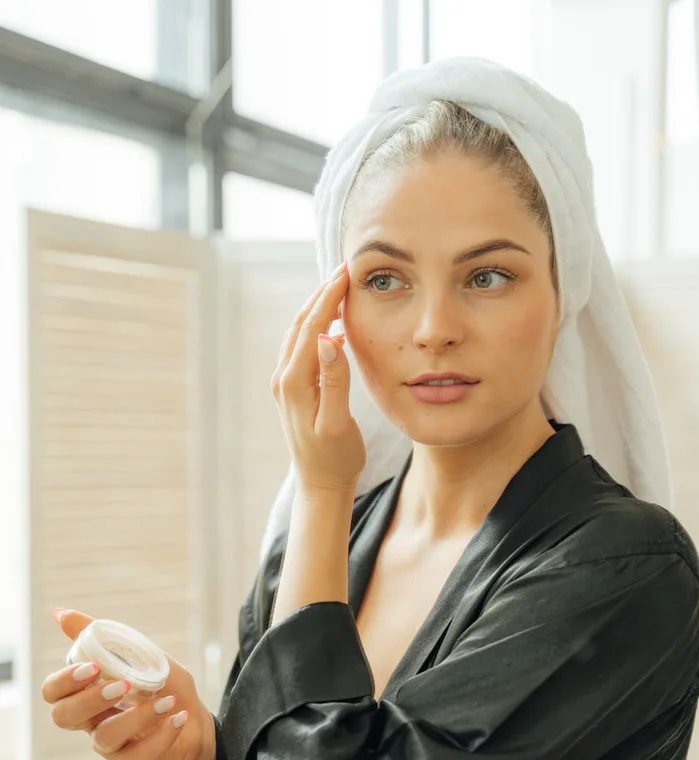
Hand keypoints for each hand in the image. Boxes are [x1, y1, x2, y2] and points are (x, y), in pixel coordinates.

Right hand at [41, 609, 215, 759]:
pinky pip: (136, 755)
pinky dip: (162, 733)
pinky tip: (179, 716)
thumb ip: (103, 636)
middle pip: (63, 717)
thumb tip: (60, 613)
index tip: (93, 667)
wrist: (197, 721)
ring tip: (168, 700)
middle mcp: (91, 720)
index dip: (64, 681)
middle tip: (124, 684)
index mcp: (87, 692)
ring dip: (139, 715)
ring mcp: (108, 745)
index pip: (53, 691)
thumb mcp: (140, 654)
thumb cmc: (163, 685)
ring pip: (104, 737)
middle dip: (90, 699)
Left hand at [271, 260, 366, 493]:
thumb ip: (334, 381)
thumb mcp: (337, 423)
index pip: (312, 327)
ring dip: (317, 308)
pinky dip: (316, 327)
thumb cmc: (335, 458)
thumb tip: (329, 338)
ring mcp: (286, 383)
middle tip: (346, 269)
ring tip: (339, 287)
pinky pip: (302, 347)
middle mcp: (283, 378)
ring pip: (300, 333)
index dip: (329, 296)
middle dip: (323, 294)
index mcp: (294, 382)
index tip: (347, 271)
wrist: (320, 485)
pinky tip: (333, 325)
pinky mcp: (293, 389)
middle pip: (302, 324)